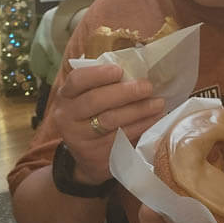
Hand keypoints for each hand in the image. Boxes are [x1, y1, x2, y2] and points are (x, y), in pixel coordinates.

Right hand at [52, 64, 164, 183]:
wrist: (85, 156)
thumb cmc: (91, 115)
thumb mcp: (86, 96)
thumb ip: (101, 82)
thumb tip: (134, 66)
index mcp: (66, 95)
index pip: (77, 80)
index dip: (98, 74)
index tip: (119, 70)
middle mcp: (67, 117)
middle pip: (95, 101)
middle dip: (125, 92)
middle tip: (147, 87)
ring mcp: (79, 138)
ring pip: (110, 121)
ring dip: (138, 110)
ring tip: (158, 103)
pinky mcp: (95, 154)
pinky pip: (121, 138)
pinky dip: (141, 126)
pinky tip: (154, 118)